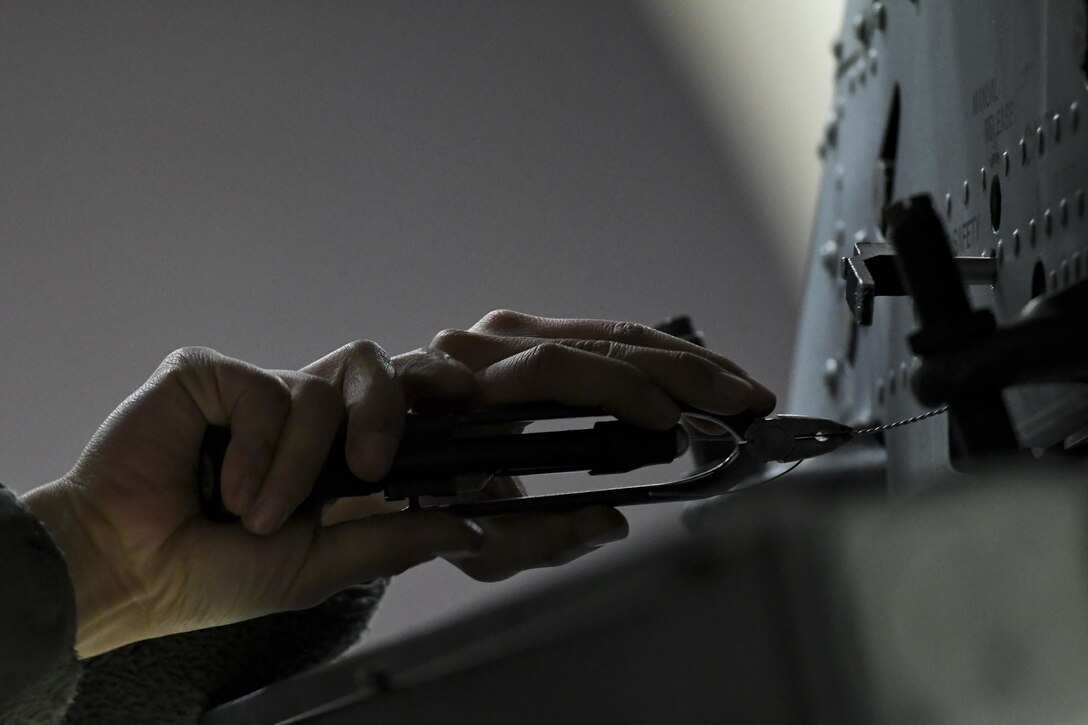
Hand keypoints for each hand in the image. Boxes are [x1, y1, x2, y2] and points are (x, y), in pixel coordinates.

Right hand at [22, 344, 483, 656]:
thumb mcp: (321, 565)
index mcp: (333, 449)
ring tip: (257, 515)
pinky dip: (256, 450)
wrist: (128, 571)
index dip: (436, 392)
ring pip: (320, 388)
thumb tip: (472, 531)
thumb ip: (395, 540)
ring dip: (298, 466)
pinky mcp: (210, 374)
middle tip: (372, 465)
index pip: (399, 400)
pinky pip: (264, 391)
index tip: (468, 405)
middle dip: (387, 408)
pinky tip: (223, 488)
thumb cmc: (216, 572)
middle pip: (375, 365)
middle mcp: (301, 411)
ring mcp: (257, 389)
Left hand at [327, 310, 775, 581]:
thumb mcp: (476, 540)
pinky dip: (663, 355)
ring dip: (686, 359)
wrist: (389, 468)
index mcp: (467, 385)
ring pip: (615, 330)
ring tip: (740, 387)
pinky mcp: (533, 335)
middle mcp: (489, 343)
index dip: (622, 388)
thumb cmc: (424, 506)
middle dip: (681, 370)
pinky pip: (608, 335)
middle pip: (600, 340)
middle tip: (744, 398)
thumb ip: (541, 540)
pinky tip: (704, 374)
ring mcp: (511, 333)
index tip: (674, 421)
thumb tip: (612, 521)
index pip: (556, 368)